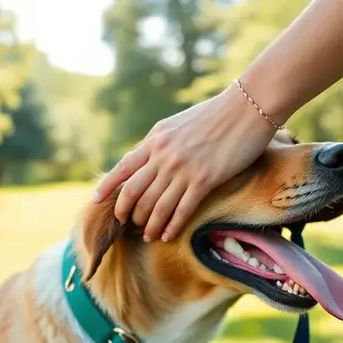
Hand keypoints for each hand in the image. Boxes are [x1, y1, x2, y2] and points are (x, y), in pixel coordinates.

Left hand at [92, 84, 277, 241]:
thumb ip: (158, 143)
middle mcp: (164, 156)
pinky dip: (171, 226)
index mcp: (155, 140)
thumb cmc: (215, 115)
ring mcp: (182, 169)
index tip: (96, 201)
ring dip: (149, 224)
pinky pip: (181, 210)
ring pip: (156, 206)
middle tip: (128, 224)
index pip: (123, 168)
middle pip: (135, 192)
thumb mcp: (176, 124)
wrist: (247, 107)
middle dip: (127, 212)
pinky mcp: (204, 180)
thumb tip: (143, 159)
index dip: (108, 187)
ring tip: (147, 235)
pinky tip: (167, 236)